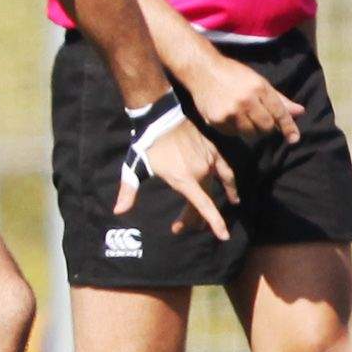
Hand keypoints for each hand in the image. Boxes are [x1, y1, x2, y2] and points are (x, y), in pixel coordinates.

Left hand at [122, 112, 235, 241]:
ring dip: (210, 204)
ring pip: (213, 187)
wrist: (160, 115)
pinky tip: (234, 195)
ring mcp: (208, 160)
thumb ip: (129, 191)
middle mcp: (200, 172)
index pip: (203, 205)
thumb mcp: (135, 167)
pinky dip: (230, 184)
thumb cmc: (147, 143)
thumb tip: (118, 211)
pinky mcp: (213, 150)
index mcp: (183, 179)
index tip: (223, 236)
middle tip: (182, 227)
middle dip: (193, 217)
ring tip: (208, 219)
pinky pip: (226, 170)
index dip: (214, 221)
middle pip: (203, 200)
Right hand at [186, 53, 302, 143]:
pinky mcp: (218, 120)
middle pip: (265, 127)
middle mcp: (246, 100)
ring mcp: (231, 112)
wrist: (202, 70)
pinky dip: (236, 129)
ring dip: (251, 129)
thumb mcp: (258, 81)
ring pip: (250, 133)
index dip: (288, 127)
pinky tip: (230, 116)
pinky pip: (234, 133)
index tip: (294, 139)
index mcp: (259, 88)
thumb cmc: (233, 74)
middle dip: (267, 127)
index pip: (279, 112)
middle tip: (260, 119)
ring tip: (243, 116)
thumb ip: (279, 99)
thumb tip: (299, 112)